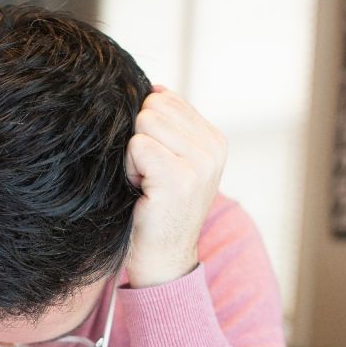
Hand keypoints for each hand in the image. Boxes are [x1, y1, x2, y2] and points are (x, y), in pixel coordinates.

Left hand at [124, 85, 227, 287]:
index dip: (149, 130)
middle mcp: (213, 149)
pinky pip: (137, 146)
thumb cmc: (158, 209)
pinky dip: (130, 169)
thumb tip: (155, 87)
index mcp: (215, 140)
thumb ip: (170, 124)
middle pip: (152, 108)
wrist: (163, 259)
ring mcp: (199, 164)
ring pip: (143, 124)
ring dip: (134, 156)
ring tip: (147, 183)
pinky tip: (142, 191)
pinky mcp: (178, 178)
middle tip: (149, 176)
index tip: (157, 164)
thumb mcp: (174, 161)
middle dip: (140, 140)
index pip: (167, 99)